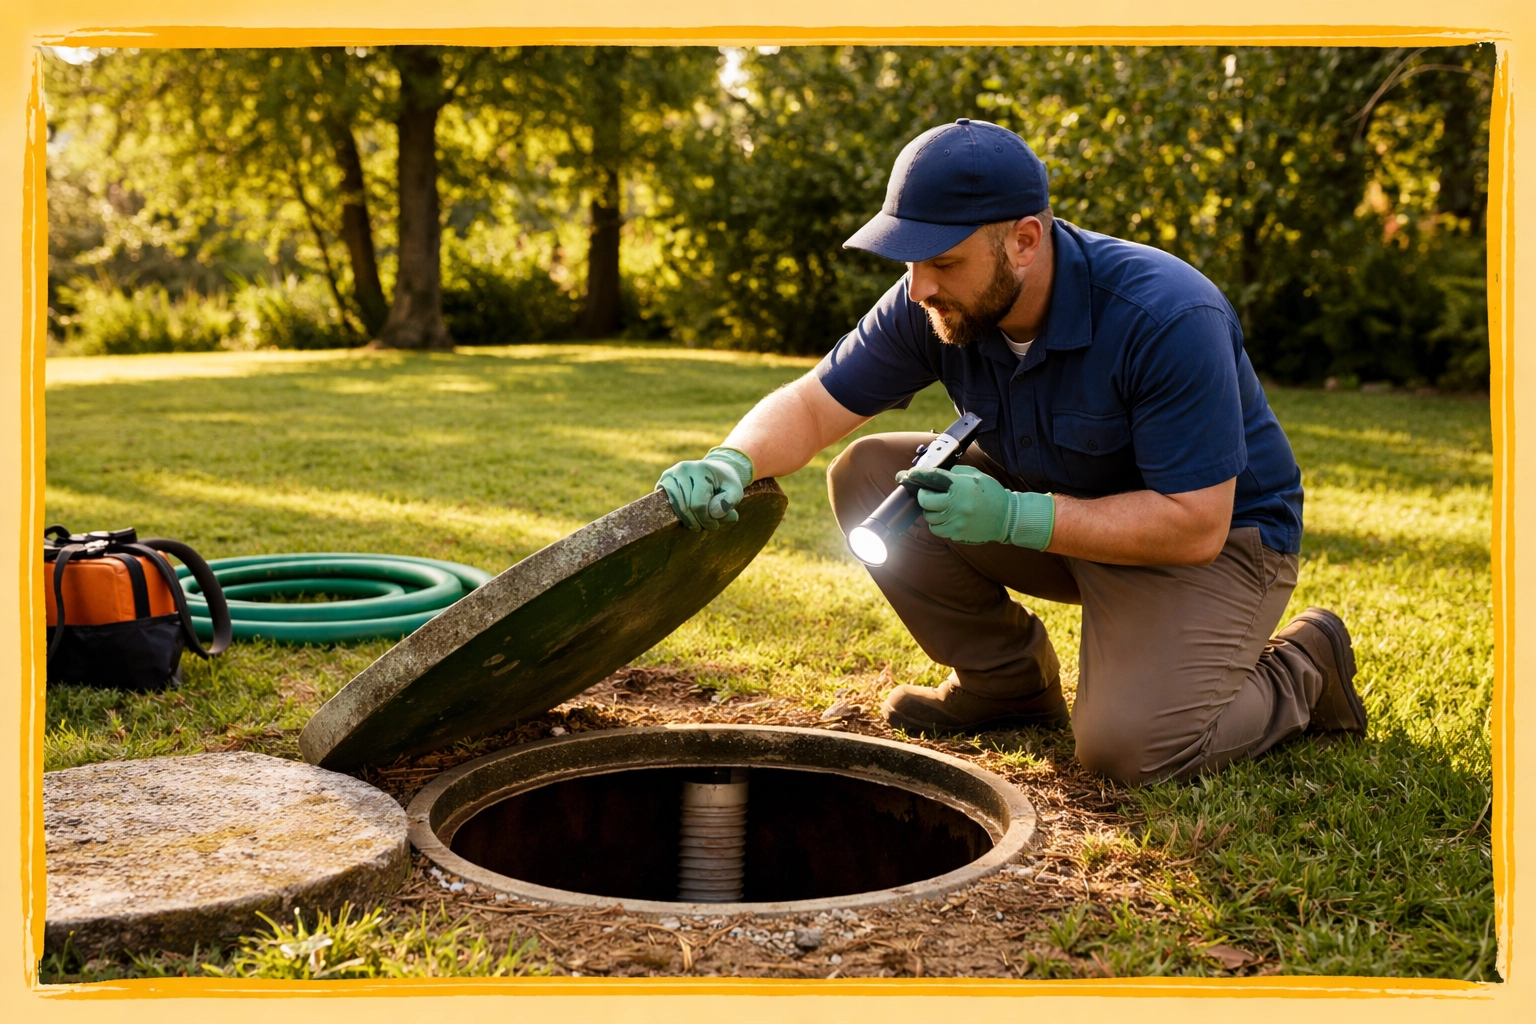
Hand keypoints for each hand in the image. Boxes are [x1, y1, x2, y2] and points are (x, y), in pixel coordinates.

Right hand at [656, 447, 753, 530]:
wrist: (714, 470)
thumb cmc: (725, 484)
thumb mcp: (735, 491)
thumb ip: (729, 502)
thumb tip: (714, 513)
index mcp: (701, 470)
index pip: (698, 504)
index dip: (706, 520)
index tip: (715, 525)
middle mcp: (682, 470)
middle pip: (685, 508)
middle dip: (697, 522)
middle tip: (708, 525)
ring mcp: (669, 475)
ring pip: (674, 509)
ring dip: (687, 521)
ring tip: (699, 522)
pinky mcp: (662, 483)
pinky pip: (666, 506)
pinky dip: (677, 516)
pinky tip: (689, 516)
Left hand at [898, 465, 1054, 548]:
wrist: (1008, 517)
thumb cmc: (990, 494)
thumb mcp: (975, 476)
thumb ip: (954, 473)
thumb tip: (933, 475)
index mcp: (961, 487)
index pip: (932, 478)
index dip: (916, 476)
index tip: (906, 475)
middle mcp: (956, 505)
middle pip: (925, 501)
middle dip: (924, 496)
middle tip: (928, 493)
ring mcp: (956, 522)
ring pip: (929, 517)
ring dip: (930, 511)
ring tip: (941, 507)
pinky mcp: (957, 534)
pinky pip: (937, 530)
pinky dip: (937, 524)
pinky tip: (947, 518)